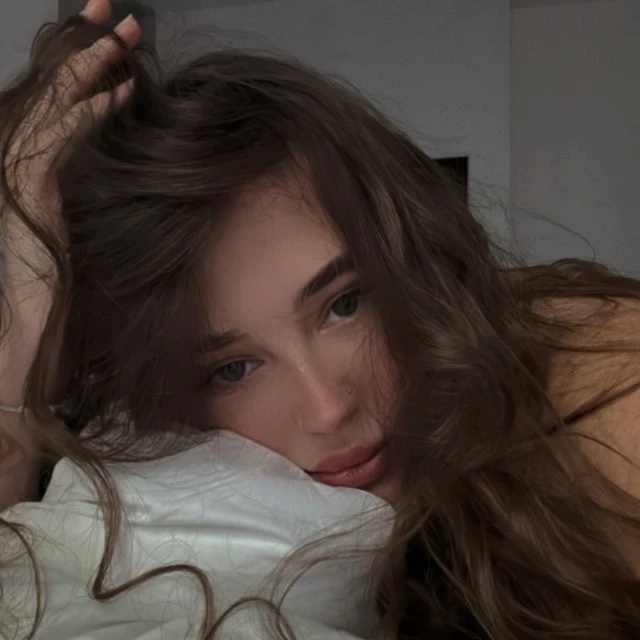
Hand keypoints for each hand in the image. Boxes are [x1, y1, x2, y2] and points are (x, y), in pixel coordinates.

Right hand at [1, 0, 140, 297]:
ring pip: (52, 103)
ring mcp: (13, 169)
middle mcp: (11, 154)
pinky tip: (116, 95)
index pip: (50, 94)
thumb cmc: (47, 276)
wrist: (24, 319)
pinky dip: (88, 114)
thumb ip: (77, 175)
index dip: (77, 59)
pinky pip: (59, 140)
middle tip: (118, 13)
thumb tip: (106, 142)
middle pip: (48, 85)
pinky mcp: (27, 190)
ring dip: (91, 67)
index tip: (111, 36)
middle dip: (84, 44)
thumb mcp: (68, 213)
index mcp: (23, 157)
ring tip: (125, 40)